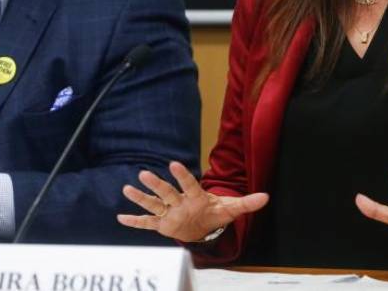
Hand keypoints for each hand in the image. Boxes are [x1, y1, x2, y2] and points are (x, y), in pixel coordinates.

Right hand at [117, 161, 268, 241]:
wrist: (203, 223)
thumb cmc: (215, 213)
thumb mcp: (231, 209)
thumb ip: (246, 203)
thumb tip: (266, 197)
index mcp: (195, 196)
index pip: (188, 184)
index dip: (181, 175)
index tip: (173, 163)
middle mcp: (179, 201)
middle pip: (167, 192)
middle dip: (156, 184)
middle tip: (144, 173)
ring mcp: (169, 212)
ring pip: (154, 203)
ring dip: (141, 197)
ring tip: (127, 189)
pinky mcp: (163, 223)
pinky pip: (147, 222)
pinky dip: (135, 221)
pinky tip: (121, 217)